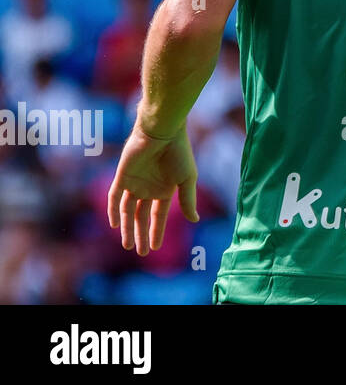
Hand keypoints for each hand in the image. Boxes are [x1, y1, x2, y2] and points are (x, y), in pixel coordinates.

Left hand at [107, 123, 199, 256]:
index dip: (156, 231)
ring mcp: (134, 183)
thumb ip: (187, 200)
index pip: (158, 216)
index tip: (155, 248)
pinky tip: (114, 224)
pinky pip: (114, 197)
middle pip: (141, 217)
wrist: (162, 132)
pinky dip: (113, 210)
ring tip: (128, 245)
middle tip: (142, 252)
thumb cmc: (179, 153)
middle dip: (141, 234)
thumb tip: (194, 220)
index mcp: (164, 190)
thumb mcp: (187, 179)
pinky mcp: (122, 176)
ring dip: (127, 228)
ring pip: (127, 211)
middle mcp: (148, 189)